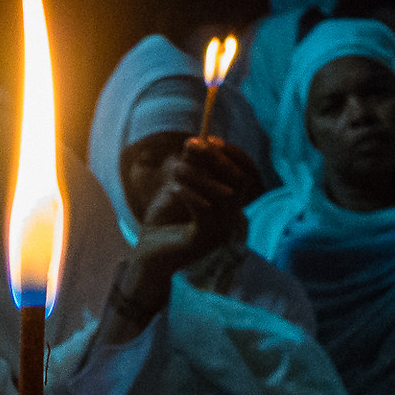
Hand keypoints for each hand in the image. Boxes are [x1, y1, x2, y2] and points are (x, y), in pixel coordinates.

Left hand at [114, 137, 257, 323]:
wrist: (148, 256)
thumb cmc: (164, 222)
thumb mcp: (178, 187)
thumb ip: (190, 168)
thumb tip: (196, 141)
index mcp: (229, 206)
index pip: (247, 175)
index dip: (234, 154)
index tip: (212, 139)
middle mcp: (230, 220)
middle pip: (239, 182)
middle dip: (216, 159)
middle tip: (192, 145)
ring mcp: (219, 232)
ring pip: (222, 194)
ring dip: (198, 175)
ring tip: (176, 169)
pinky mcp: (203, 242)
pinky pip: (204, 211)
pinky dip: (190, 194)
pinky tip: (174, 188)